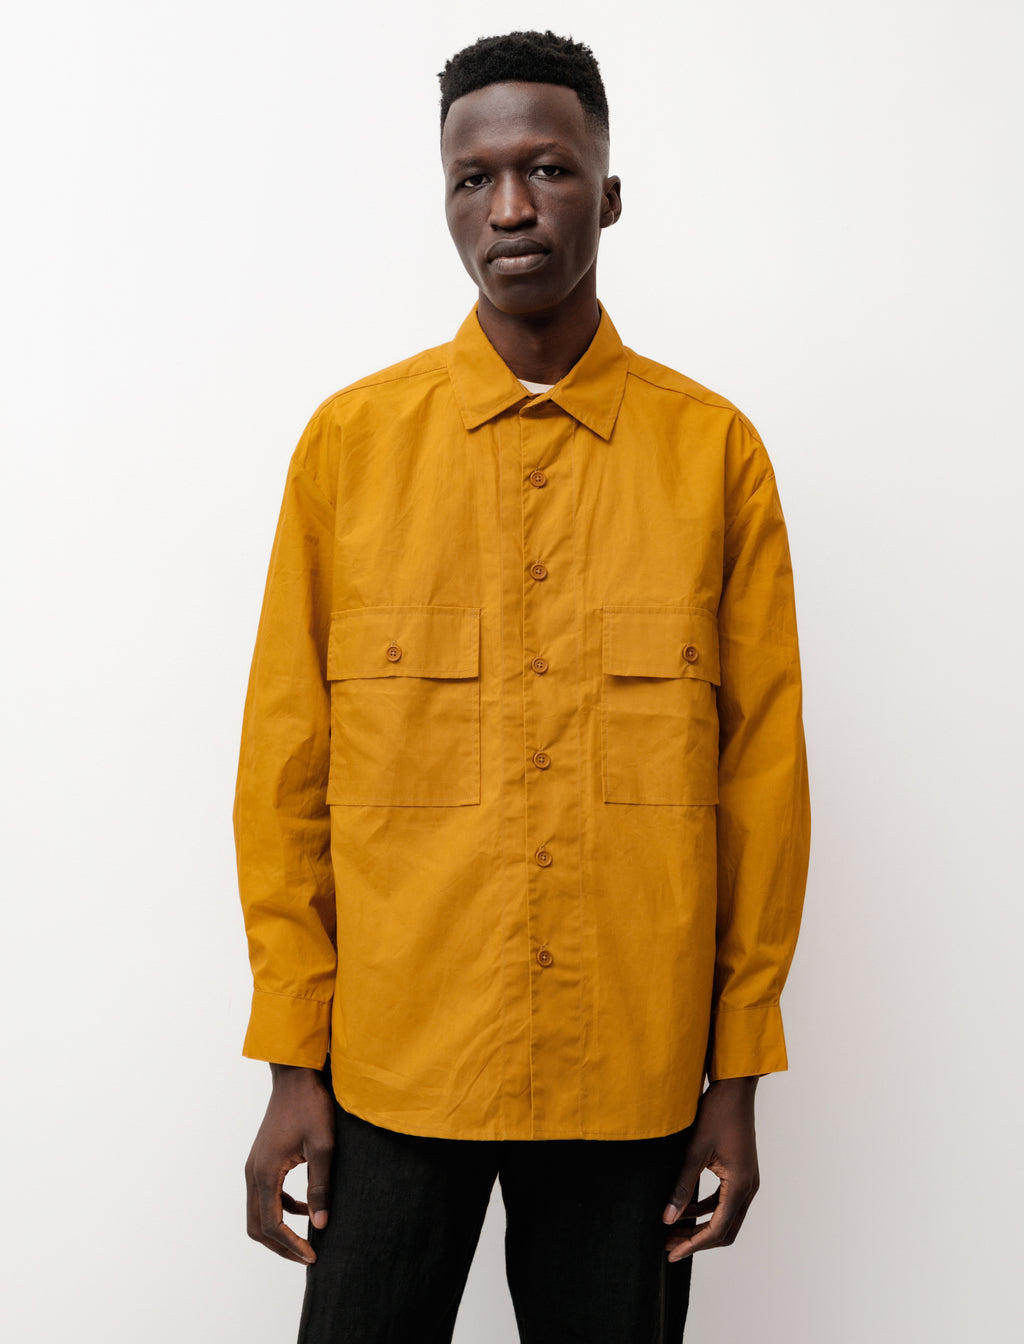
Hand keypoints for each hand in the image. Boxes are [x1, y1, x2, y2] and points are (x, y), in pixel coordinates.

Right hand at [245, 1064, 334, 1263]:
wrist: (295, 1076)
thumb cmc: (311, 1106)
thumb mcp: (323, 1145)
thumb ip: (320, 1185)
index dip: (291, 1245)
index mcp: (265, 1172)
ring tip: (307, 1239)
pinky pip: (264, 1196)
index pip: (272, 1224)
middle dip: (281, 1246)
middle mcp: (253, 1173)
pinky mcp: (261, 1161)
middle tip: (307, 1256)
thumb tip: (321, 1223)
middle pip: (257, 1226)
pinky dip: (281, 1209)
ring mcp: (254, 1166)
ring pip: (257, 1213)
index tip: (313, 1256)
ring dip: (279, 1230)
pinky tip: (305, 1207)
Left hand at [661, 1076, 759, 1259]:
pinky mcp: (741, 1173)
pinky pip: (724, 1201)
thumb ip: (682, 1186)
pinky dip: (705, 1209)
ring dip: (700, 1226)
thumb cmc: (716, 1113)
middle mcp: (748, 1188)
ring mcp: (747, 1181)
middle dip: (696, 1241)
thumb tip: (667, 1219)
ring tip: (672, 1232)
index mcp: (740, 1185)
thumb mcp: (695, 1151)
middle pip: (725, 1230)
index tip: (671, 1253)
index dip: (693, 1244)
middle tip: (668, 1247)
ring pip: (725, 1217)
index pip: (718, 1229)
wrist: (735, 1088)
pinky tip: (683, 1210)